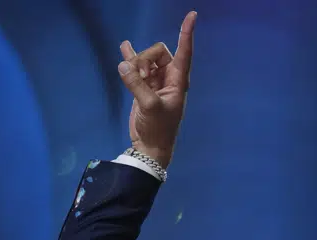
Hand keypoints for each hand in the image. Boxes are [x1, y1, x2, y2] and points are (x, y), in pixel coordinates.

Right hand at [117, 11, 196, 168]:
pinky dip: (130, 58)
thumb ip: (137, 85)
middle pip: (158, 53)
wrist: (150, 146)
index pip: (184, 52)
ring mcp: (156, 82)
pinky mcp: (143, 87)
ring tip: (129, 76)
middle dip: (145, 58)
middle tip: (138, 76)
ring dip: (135, 63)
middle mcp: (169, 78)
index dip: (187, 33)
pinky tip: (124, 46)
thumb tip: (124, 65)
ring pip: (145, 60)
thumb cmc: (158, 129)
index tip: (192, 15)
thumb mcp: (150, 106)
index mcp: (179, 81)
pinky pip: (136, 67)